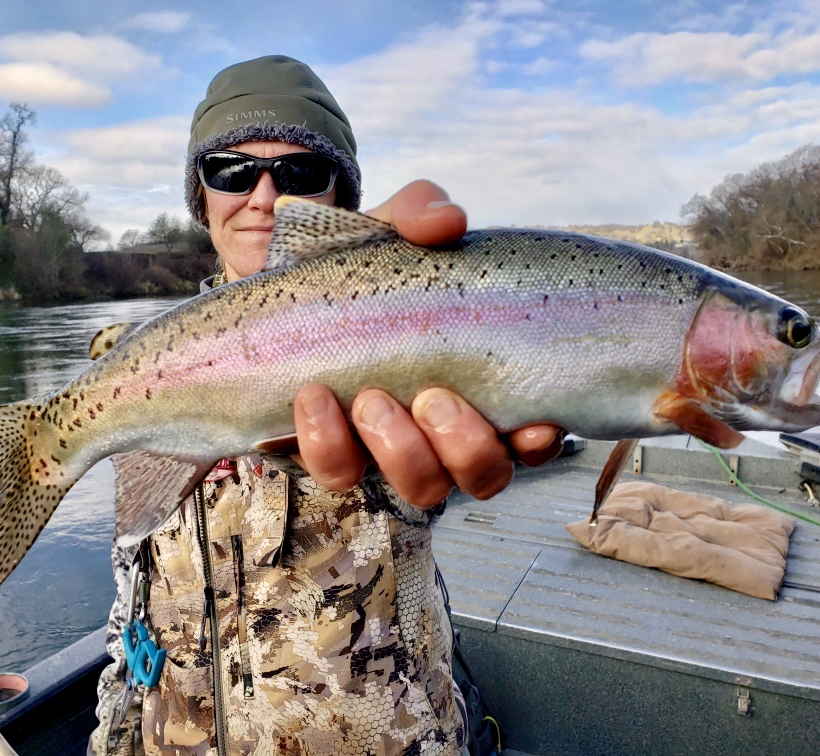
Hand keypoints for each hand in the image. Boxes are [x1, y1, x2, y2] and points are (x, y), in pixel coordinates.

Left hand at [293, 180, 563, 508]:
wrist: (278, 284)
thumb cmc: (356, 266)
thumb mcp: (390, 229)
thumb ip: (421, 213)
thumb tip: (449, 222)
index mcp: (479, 383)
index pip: (531, 434)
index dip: (540, 443)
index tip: (535, 424)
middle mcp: (445, 429)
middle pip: (483, 475)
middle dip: (464, 446)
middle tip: (432, 398)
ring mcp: (391, 448)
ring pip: (423, 487)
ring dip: (403, 451)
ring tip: (371, 399)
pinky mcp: (334, 452)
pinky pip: (339, 473)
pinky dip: (327, 442)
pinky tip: (314, 398)